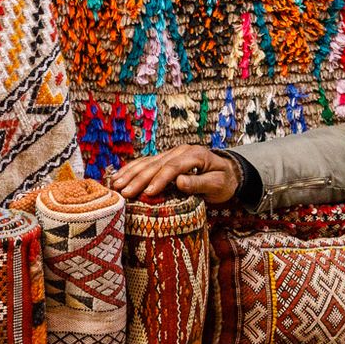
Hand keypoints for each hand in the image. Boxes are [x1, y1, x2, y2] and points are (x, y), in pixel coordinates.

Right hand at [107, 145, 240, 202]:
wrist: (228, 172)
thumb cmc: (224, 181)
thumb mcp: (218, 184)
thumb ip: (199, 182)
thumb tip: (180, 181)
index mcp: (195, 154)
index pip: (173, 167)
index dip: (159, 179)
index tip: (148, 193)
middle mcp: (180, 151)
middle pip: (156, 164)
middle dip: (139, 178)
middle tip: (125, 192)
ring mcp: (172, 153)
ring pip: (148, 162)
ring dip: (131, 173)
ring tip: (116, 185)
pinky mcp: (166, 158)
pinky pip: (146, 163)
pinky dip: (132, 169)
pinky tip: (119, 176)